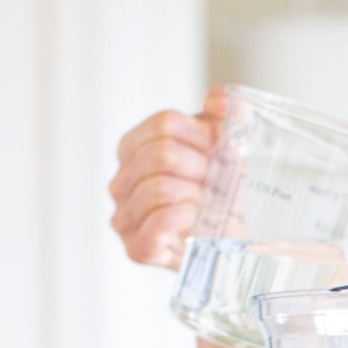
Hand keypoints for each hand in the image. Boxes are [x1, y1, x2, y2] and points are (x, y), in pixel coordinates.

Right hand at [107, 86, 228, 268]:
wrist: (227, 241)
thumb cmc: (219, 194)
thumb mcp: (222, 149)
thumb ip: (222, 117)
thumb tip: (222, 99)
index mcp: (133, 148)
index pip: (164, 124)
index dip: (202, 135)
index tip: (221, 150)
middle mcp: (121, 181)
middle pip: (161, 155)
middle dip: (200, 167)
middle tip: (218, 181)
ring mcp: (124, 216)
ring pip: (159, 188)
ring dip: (196, 195)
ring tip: (209, 203)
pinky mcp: (136, 248)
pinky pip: (155, 226)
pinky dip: (181, 218)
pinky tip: (194, 217)